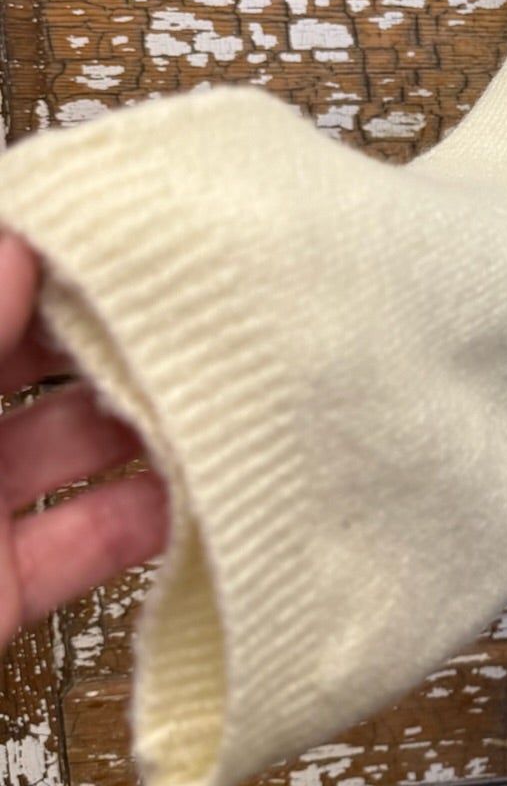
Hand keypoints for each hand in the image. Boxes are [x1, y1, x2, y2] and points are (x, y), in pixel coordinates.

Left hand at [0, 232, 169, 653]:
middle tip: (186, 315)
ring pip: (60, 454)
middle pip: (23, 368)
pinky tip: (188, 499)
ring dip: (137, 430)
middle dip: (104, 341)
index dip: (38, 262)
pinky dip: (136, 526)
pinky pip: (75, 548)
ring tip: (208, 399)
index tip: (115, 237)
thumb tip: (13, 248)